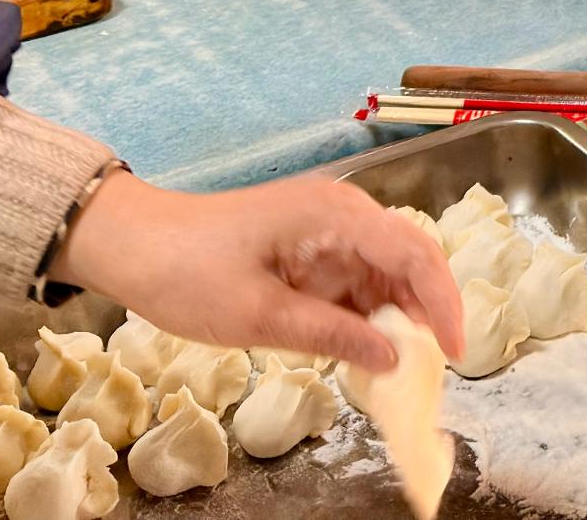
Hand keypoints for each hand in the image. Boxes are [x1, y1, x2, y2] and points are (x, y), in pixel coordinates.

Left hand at [51, 172, 461, 372]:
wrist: (132, 245)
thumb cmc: (189, 273)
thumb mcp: (260, 315)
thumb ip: (332, 335)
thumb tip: (394, 359)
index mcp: (336, 215)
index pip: (415, 251)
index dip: (443, 302)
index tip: (454, 353)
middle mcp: (342, 215)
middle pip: (409, 259)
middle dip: (426, 313)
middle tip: (432, 371)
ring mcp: (326, 231)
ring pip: (385, 274)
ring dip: (397, 320)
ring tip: (400, 372)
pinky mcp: (309, 250)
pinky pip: (354, 283)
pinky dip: (365, 318)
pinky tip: (365, 354)